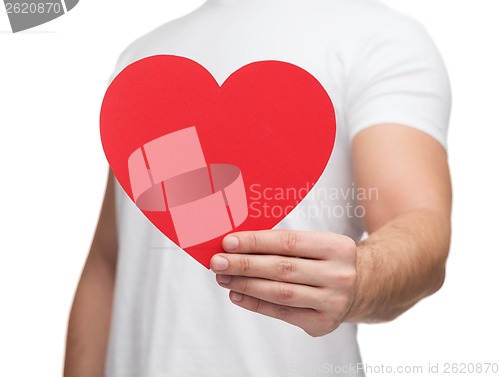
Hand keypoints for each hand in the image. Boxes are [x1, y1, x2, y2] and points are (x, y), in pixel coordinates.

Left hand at [210, 230, 356, 336]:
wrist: (360, 286)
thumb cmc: (324, 260)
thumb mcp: (315, 244)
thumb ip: (282, 243)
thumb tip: (238, 245)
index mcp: (337, 247)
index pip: (288, 242)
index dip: (255, 242)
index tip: (228, 242)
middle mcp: (339, 275)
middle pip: (282, 268)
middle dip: (244, 264)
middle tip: (218, 262)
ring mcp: (333, 301)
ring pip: (280, 292)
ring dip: (246, 285)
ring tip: (223, 278)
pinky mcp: (323, 323)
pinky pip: (282, 313)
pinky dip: (256, 304)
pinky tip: (237, 295)